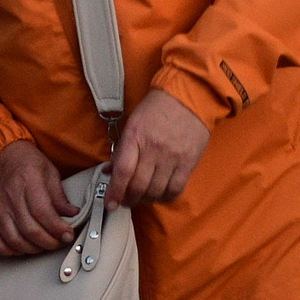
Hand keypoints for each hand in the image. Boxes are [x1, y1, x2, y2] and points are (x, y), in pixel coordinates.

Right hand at [0, 139, 76, 256]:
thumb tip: (73, 214)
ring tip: (43, 246)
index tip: (68, 235)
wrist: (0, 153)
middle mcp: (10, 196)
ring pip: (13, 239)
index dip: (57, 229)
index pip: (43, 213)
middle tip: (59, 242)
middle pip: (30, 230)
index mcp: (28, 181)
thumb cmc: (26, 161)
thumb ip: (59, 196)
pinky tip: (20, 248)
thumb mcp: (49, 171)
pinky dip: (7, 250)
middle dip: (49, 242)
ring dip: (32, 249)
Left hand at [107, 89, 208, 208]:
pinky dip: (165, 197)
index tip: (110, 204)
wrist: (188, 95)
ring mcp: (173, 157)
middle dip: (129, 199)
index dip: (115, 192)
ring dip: (146, 199)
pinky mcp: (189, 162)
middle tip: (125, 201)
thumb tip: (110, 172)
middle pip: (139, 186)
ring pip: (156, 191)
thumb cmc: (156, 108)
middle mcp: (154, 148)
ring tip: (142, 197)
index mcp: (135, 136)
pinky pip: (176, 189)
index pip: (123, 171)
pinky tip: (160, 194)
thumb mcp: (133, 123)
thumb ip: (122, 149)